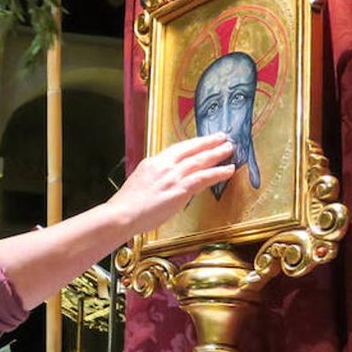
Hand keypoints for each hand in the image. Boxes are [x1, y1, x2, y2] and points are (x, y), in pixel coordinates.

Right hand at [110, 133, 234, 234]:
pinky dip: (217, 172)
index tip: (204, 140)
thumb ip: (154, 177)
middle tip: (223, 137)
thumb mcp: (139, 182)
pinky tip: (227, 170)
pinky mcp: (179, 189)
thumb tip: (165, 180)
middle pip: (190, 150)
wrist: (122, 214)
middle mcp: (163, 165)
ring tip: (229, 149)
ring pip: (199, 161)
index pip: (177, 149)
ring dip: (216, 154)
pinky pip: (203, 178)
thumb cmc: (127, 205)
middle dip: (208, 142)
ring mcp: (172, 176)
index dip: (193, 144)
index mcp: (152, 162)